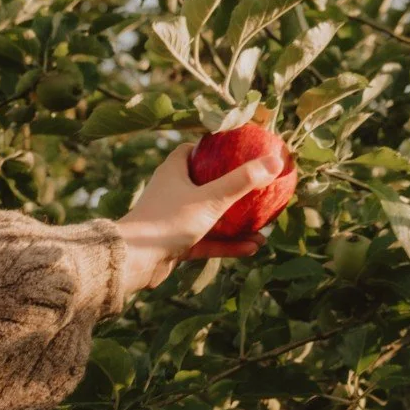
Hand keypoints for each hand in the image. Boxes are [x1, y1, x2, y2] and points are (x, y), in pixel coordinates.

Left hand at [114, 141, 269, 295]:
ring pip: (210, 217)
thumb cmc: (168, 222)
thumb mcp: (210, 198)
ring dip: (236, 222)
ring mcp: (173, 219)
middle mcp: (172, 192)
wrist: (134, 261)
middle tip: (258, 189)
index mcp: (173, 171)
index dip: (214, 148)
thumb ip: (242, 181)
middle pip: (205, 184)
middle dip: (232, 188)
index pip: (192, 150)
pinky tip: (253, 248)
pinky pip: (207, 241)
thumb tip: (276, 160)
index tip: (238, 150)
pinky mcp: (175, 243)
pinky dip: (227, 244)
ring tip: (264, 226)